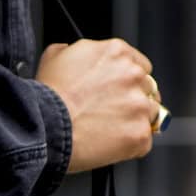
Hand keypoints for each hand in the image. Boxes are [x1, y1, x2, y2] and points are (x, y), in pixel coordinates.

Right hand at [34, 38, 163, 173]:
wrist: (45, 128)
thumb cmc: (46, 96)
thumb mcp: (53, 57)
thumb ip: (73, 50)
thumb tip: (72, 52)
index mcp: (117, 52)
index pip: (138, 64)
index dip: (125, 79)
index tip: (116, 90)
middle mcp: (134, 75)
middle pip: (147, 88)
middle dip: (132, 99)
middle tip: (109, 111)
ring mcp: (140, 106)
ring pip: (150, 113)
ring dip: (134, 120)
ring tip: (107, 129)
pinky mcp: (140, 134)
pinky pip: (144, 141)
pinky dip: (130, 144)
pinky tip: (108, 143)